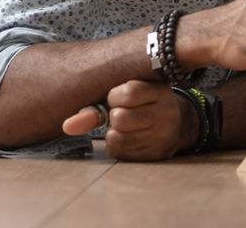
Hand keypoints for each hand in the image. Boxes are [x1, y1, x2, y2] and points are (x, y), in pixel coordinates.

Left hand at [62, 80, 191, 160]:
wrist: (178, 123)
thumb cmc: (144, 104)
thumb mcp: (128, 95)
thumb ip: (96, 106)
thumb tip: (67, 126)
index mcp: (161, 90)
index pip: (127, 93)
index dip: (115, 96)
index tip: (121, 97)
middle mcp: (167, 113)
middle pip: (119, 117)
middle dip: (114, 116)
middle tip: (126, 113)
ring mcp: (164, 136)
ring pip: (116, 137)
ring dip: (113, 132)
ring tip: (127, 126)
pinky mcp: (156, 154)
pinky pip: (119, 152)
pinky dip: (116, 145)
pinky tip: (129, 138)